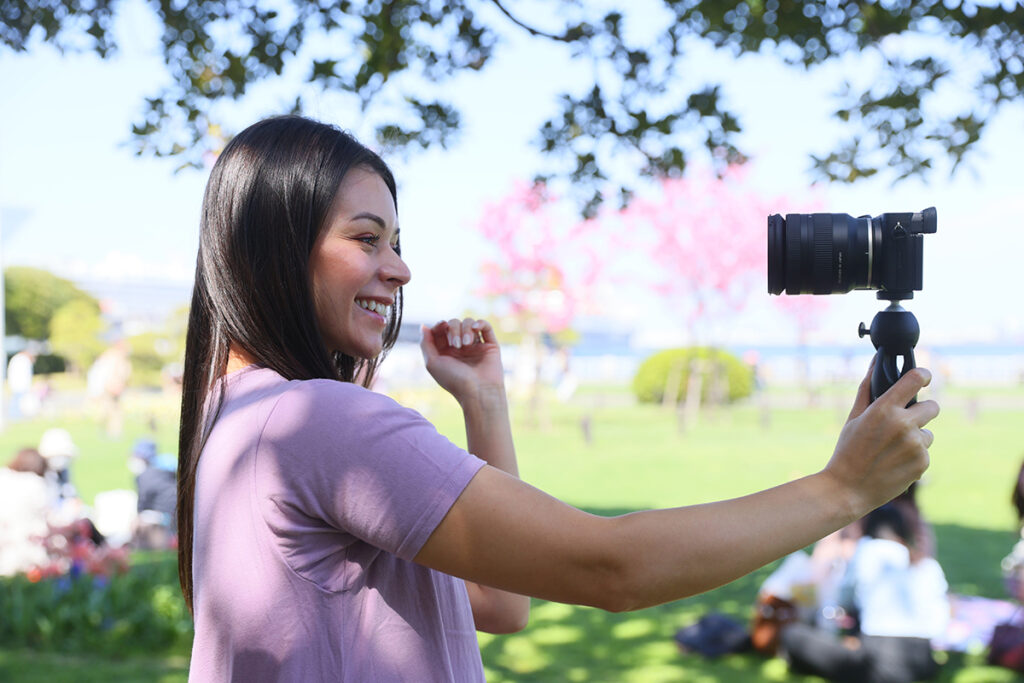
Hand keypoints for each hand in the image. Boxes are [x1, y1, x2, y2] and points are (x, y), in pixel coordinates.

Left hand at [420, 318, 504, 404]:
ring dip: (465, 329)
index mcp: (446, 352)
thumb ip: (425, 343)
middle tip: (456, 345)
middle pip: (454, 324)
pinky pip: (485, 326)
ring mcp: (475, 345)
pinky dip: (480, 323)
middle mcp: (460, 347)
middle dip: (453, 329)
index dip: (440, 324)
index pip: (441, 330)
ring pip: (468, 323)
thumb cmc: (454, 380)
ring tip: (466, 344)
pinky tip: (475, 328)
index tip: (442, 326)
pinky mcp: (490, 345)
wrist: (479, 392)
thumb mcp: (432, 363)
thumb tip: (424, 326)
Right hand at [825, 363, 938, 514]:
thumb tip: (876, 361)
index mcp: (884, 409)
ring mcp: (916, 445)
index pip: (916, 379)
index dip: (924, 375)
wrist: (848, 489)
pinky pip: (925, 453)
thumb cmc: (847, 450)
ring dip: (916, 438)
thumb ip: (868, 388)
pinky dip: (914, 457)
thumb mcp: (854, 417)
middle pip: (932, 407)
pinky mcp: (923, 463)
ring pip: (928, 433)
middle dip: (922, 412)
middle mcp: (904, 424)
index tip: (924, 377)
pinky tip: (894, 463)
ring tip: (892, 450)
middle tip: (905, 422)